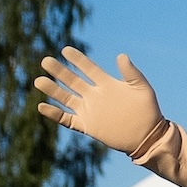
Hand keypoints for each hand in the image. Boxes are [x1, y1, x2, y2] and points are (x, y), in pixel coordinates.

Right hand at [34, 48, 162, 154]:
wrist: (149, 136)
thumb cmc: (148, 111)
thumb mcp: (142, 89)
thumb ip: (132, 73)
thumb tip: (121, 55)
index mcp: (107, 84)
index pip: (88, 68)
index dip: (77, 59)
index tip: (65, 49)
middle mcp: (95, 96)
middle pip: (73, 81)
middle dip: (59, 71)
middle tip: (45, 61)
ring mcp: (90, 110)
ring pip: (66, 98)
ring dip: (53, 90)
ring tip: (38, 80)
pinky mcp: (87, 126)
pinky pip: (67, 119)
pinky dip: (54, 114)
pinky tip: (42, 106)